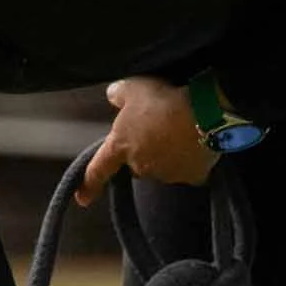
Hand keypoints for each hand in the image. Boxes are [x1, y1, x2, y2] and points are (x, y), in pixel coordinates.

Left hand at [76, 76, 217, 206]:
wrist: (204, 112)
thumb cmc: (163, 99)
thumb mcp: (134, 87)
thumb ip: (119, 94)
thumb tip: (113, 95)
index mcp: (120, 147)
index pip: (98, 169)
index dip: (89, 184)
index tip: (82, 198)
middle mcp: (140, 166)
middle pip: (137, 163)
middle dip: (144, 151)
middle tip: (159, 129)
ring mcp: (166, 174)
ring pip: (162, 167)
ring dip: (168, 154)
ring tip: (182, 130)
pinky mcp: (192, 177)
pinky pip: (189, 169)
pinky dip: (191, 159)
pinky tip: (199, 142)